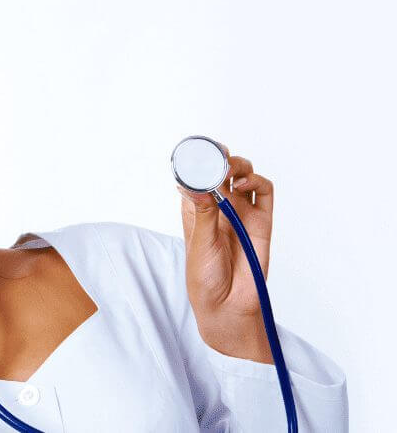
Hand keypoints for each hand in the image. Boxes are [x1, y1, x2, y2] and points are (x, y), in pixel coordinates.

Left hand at [176, 143, 276, 362]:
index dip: (197, 160)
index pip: (196, 175)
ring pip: (243, 176)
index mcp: (196, 209)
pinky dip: (257, 182)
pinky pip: (264, 193)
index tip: (197, 151)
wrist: (228, 306)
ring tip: (230, 172)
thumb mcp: (199, 242)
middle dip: (220, 159)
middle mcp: (218, 207)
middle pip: (222, 170)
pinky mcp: (261, 222)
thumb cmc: (205, 277)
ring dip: (238, 166)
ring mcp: (241, 212)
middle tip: (217, 158)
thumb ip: (202, 212)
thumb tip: (194, 182)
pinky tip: (244, 185)